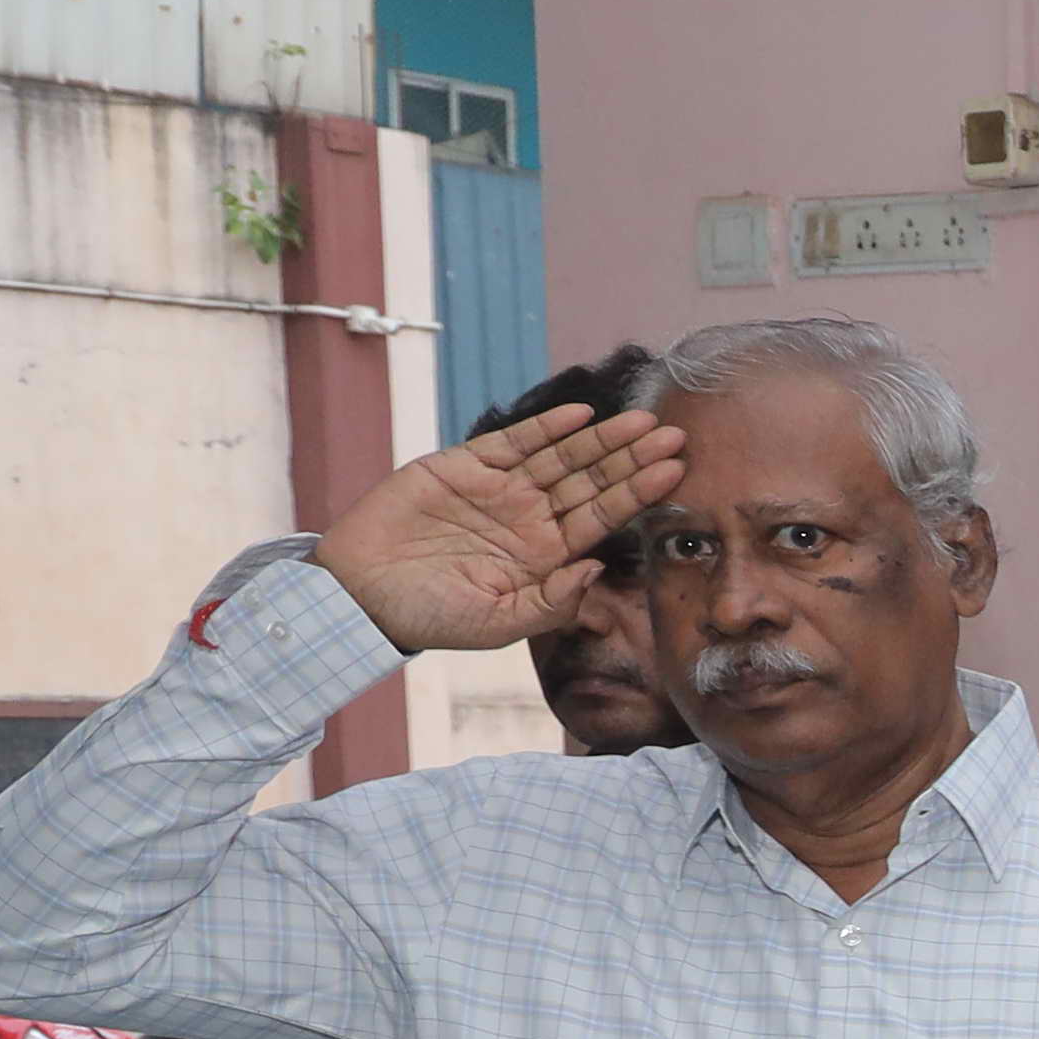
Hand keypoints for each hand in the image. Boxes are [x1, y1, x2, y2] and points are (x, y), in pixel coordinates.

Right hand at [315, 399, 680, 651]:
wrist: (361, 594)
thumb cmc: (430, 617)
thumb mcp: (499, 622)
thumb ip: (552, 602)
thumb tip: (595, 568)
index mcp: (545, 554)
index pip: (602, 517)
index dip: (639, 493)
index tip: (677, 472)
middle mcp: (529, 517)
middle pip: (592, 481)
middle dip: (633, 458)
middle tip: (677, 435)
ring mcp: (498, 490)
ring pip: (561, 457)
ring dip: (601, 439)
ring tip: (642, 422)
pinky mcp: (462, 467)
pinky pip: (512, 443)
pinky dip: (545, 428)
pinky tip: (581, 416)